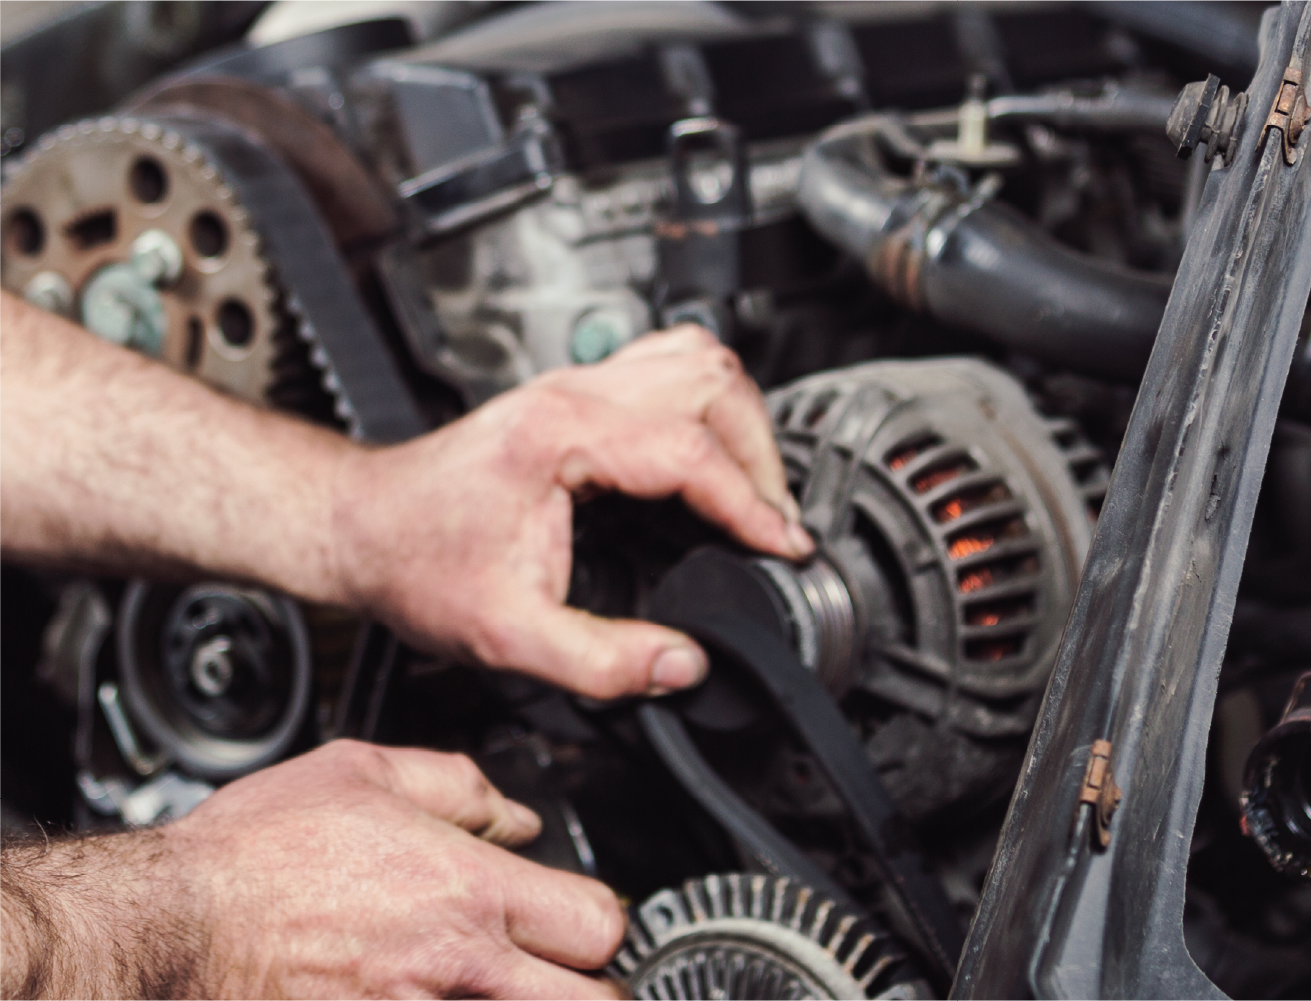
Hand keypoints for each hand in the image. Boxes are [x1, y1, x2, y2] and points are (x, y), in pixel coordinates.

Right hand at [44, 741, 623, 999]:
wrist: (172, 927)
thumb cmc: (256, 854)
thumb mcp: (363, 772)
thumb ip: (458, 786)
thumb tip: (514, 814)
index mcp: (466, 890)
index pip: (599, 923)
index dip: (603, 922)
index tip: (585, 919)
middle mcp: (457, 967)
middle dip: (593, 988)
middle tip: (566, 973)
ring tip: (501, 985)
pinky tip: (439, 994)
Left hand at [333, 325, 812, 699]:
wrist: (362, 524)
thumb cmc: (416, 559)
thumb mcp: (507, 634)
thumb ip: (600, 662)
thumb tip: (682, 665)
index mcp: (563, 437)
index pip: (691, 451)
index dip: (750, 504)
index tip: (781, 547)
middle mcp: (574, 395)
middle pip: (712, 384)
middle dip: (761, 456)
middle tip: (772, 523)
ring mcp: (575, 384)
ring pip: (698, 359)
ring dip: (743, 420)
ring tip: (756, 487)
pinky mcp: (575, 393)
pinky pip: (668, 365)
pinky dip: (710, 403)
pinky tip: (713, 449)